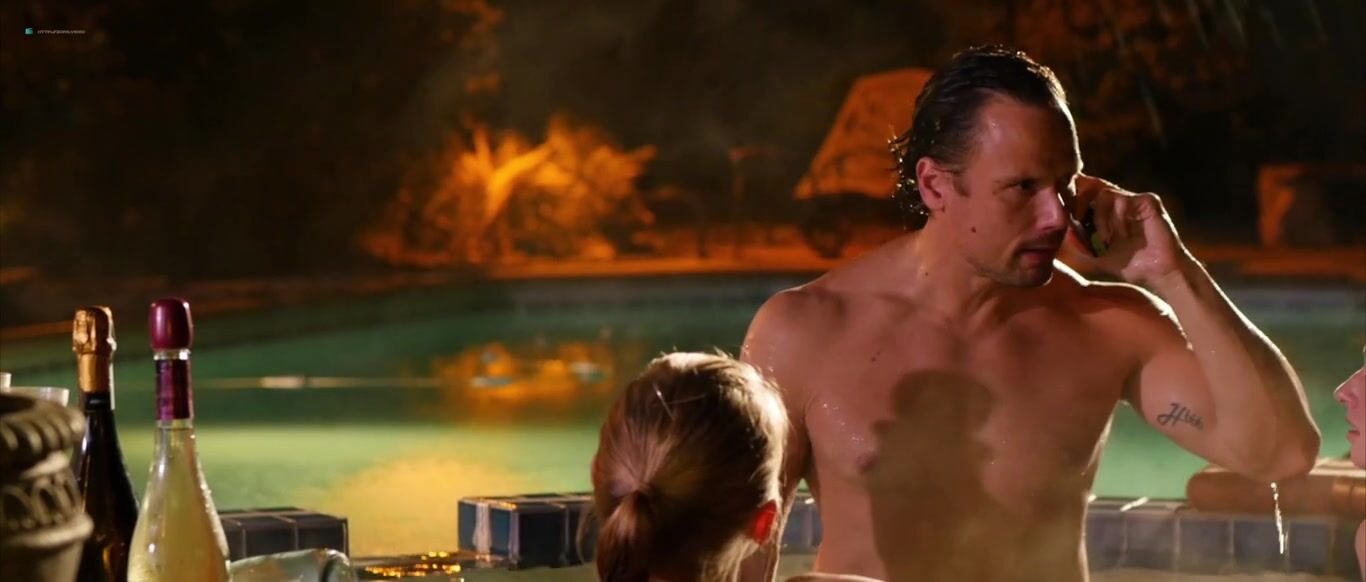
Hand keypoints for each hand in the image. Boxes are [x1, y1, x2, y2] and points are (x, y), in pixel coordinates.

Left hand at [1063, 175, 1193, 286]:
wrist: (1158, 275)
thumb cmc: (1129, 268)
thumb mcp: (1093, 259)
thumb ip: (1075, 247)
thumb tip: (1054, 238)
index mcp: (1106, 213)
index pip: (1083, 193)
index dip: (1071, 199)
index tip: (1065, 216)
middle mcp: (1120, 203)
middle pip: (1090, 185)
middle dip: (1079, 201)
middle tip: (1076, 218)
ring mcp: (1134, 200)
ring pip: (1103, 193)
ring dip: (1101, 218)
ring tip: (1107, 239)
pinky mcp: (1147, 200)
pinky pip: (1122, 199)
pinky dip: (1117, 219)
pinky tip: (1123, 236)